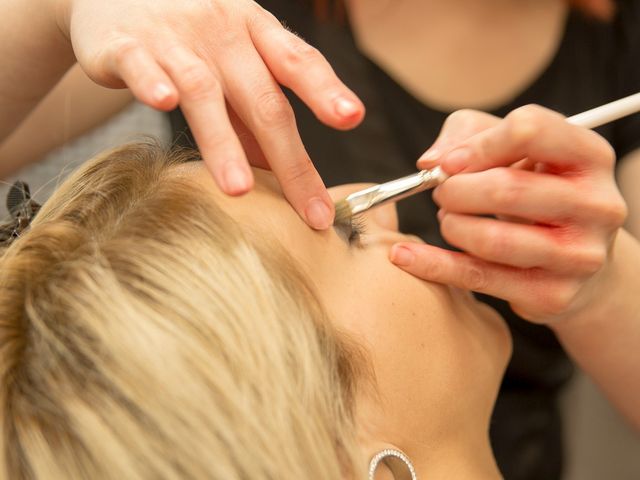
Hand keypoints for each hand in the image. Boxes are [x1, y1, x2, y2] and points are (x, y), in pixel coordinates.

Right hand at [53, 0, 364, 228]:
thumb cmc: (188, 34)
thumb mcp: (230, 62)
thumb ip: (251, 115)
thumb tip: (277, 170)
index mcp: (255, 33)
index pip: (298, 63)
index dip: (325, 90)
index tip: (352, 118)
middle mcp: (222, 32)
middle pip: (263, 99)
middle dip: (291, 158)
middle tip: (312, 209)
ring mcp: (175, 37)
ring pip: (204, 91)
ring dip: (223, 141)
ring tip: (240, 189)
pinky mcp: (126, 44)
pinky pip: (141, 64)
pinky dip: (153, 82)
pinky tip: (164, 102)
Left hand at [390, 106, 627, 323]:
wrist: (575, 256)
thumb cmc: (534, 188)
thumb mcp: (512, 147)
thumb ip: (469, 134)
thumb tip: (430, 162)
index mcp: (590, 156)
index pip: (529, 131)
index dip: (477, 145)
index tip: (447, 163)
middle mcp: (597, 206)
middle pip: (506, 189)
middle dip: (455, 191)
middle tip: (442, 194)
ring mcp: (579, 256)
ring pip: (491, 239)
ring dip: (451, 226)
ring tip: (449, 221)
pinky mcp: (552, 295)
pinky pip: (479, 278)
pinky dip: (433, 265)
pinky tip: (405, 256)